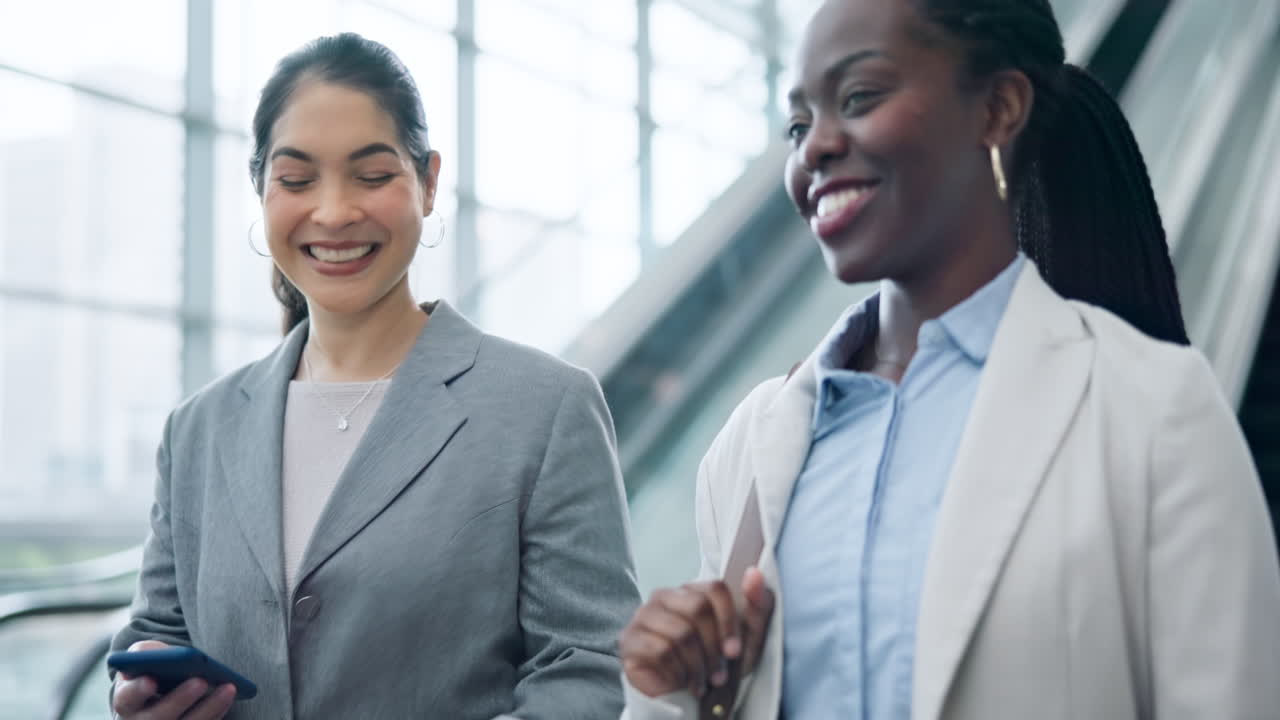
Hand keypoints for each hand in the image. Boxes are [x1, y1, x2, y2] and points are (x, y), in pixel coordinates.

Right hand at [112, 641, 236, 719]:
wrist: (161, 692)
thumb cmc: (151, 671)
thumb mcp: (143, 658)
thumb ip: (145, 653)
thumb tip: (160, 656)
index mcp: (126, 702)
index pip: (126, 699)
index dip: (138, 690)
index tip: (152, 680)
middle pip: (159, 718)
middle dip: (180, 699)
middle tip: (201, 681)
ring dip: (209, 708)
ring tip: (229, 687)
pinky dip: (216, 713)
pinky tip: (228, 696)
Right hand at [619, 567, 773, 698]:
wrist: (684, 696)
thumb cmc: (715, 662)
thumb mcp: (747, 638)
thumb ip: (756, 604)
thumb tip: (754, 573)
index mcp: (692, 590)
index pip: (714, 589)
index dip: (729, 621)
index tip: (735, 651)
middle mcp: (664, 596)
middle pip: (697, 608)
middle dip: (713, 647)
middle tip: (719, 673)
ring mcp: (644, 616)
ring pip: (680, 633)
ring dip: (697, 666)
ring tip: (702, 681)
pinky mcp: (629, 639)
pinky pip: (660, 651)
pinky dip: (677, 672)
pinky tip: (682, 680)